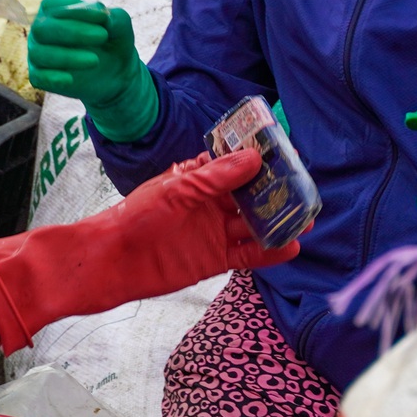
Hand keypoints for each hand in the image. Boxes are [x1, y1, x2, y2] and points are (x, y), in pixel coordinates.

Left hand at [0, 149, 300, 350]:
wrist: (110, 260)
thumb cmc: (135, 217)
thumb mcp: (176, 191)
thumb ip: (215, 178)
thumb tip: (254, 159)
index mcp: (200, 179)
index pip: (237, 165)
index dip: (263, 160)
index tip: (289, 155)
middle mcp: (211, 204)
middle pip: (253, 196)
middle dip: (278, 193)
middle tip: (306, 191)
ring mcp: (215, 232)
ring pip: (255, 225)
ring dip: (279, 222)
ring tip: (306, 220)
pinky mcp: (214, 259)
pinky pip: (249, 255)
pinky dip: (269, 252)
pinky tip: (290, 247)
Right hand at [24, 0, 158, 140]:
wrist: (117, 72)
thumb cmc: (113, 38)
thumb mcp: (120, 24)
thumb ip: (112, 17)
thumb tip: (101, 16)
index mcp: (54, 8)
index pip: (54, 5)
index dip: (77, 10)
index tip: (105, 17)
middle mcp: (41, 28)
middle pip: (43, 29)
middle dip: (73, 32)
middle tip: (102, 36)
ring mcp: (38, 53)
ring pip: (40, 54)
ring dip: (67, 57)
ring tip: (95, 60)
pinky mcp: (40, 76)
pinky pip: (37, 77)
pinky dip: (52, 78)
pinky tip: (70, 80)